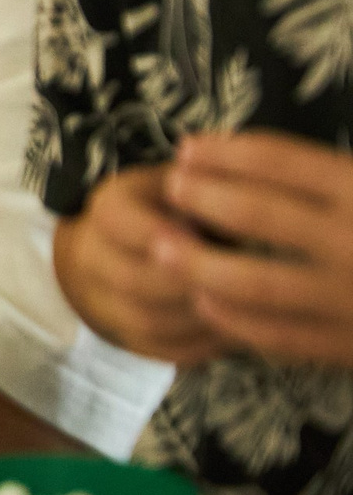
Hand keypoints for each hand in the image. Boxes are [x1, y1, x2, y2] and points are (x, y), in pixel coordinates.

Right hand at [52, 164, 223, 365]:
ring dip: (197, 319)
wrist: (133, 244)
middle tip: (234, 281)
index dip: (158, 233)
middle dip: (185, 283)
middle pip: (131, 279)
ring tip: (243, 310)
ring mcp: (105, 300)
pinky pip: (161, 349)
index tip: (200, 237)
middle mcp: (93, 255)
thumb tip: (239, 196)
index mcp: (108, 208)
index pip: (118, 222)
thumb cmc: (179, 207)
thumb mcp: (188, 183)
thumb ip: (210, 187)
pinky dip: (201, 345)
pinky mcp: (126, 335)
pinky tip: (235, 330)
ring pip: (146, 320)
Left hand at [155, 132, 352, 366]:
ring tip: (160, 247)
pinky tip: (205, 305)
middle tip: (169, 188)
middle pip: (257, 214)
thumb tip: (253, 159)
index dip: (225, 151)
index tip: (188, 148)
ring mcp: (350, 299)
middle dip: (202, 198)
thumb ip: (335, 180)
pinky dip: (235, 321)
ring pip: (254, 281)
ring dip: (199, 263)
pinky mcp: (349, 346)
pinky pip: (279, 336)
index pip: (280, 161)